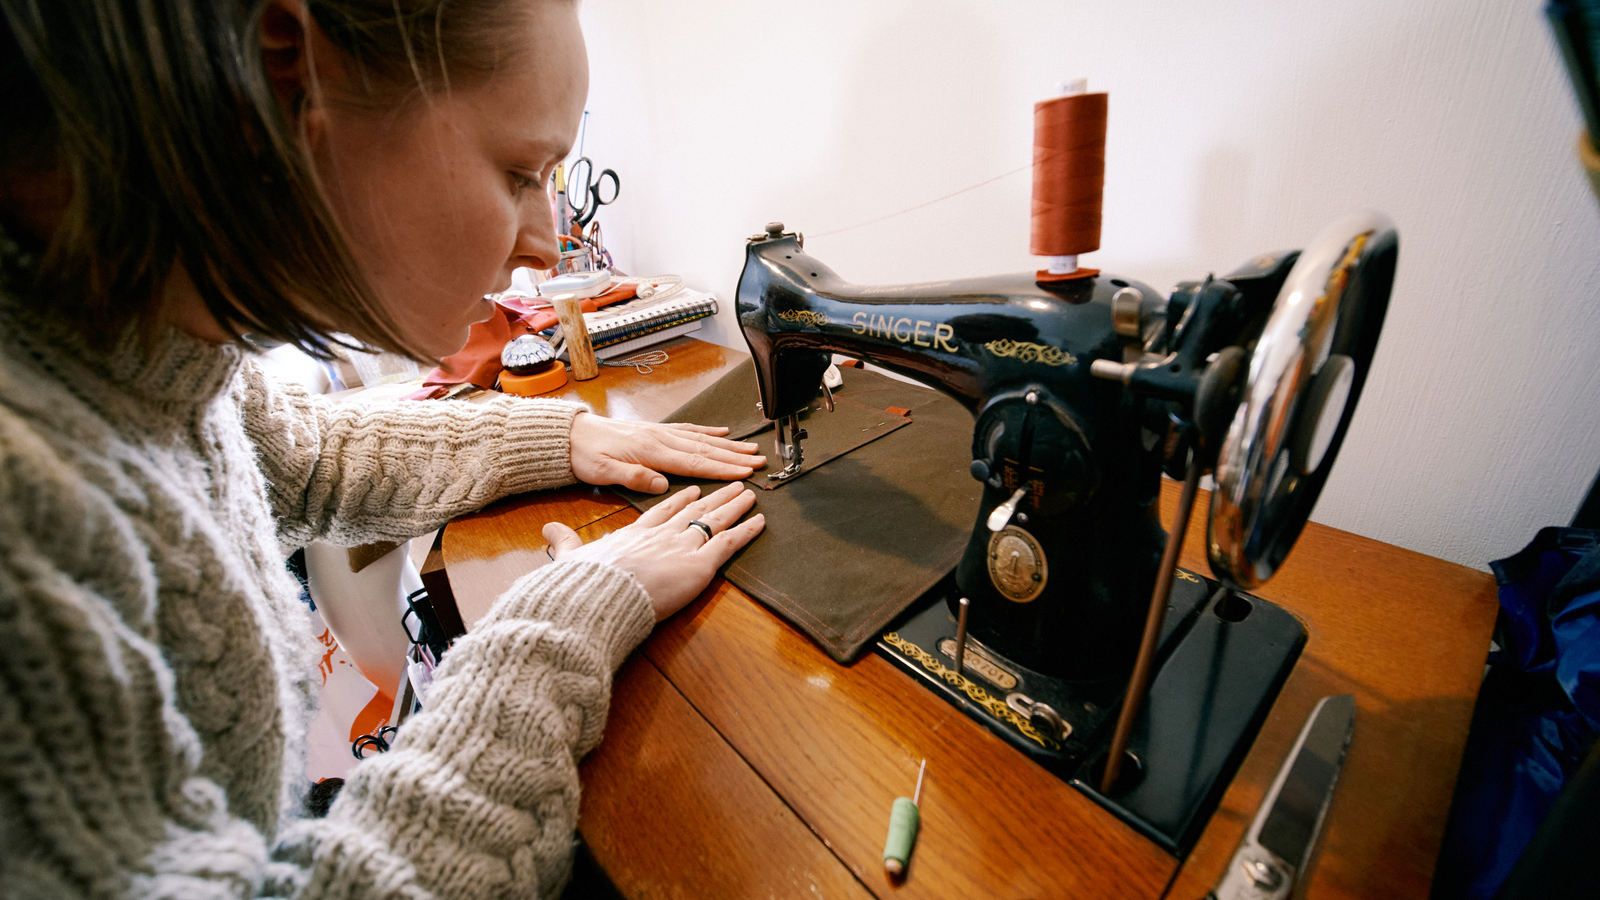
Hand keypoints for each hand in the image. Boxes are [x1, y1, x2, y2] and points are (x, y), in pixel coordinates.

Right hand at [543, 483, 764, 620]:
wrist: (602, 594)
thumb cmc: (586, 581)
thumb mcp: (571, 556)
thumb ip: (564, 541)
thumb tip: (547, 530)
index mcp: (635, 532)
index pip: (662, 511)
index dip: (679, 500)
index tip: (691, 491)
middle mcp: (663, 534)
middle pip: (695, 510)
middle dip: (715, 497)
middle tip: (731, 485)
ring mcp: (684, 546)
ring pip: (716, 520)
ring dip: (735, 506)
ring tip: (750, 494)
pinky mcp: (700, 564)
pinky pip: (730, 543)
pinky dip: (747, 531)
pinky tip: (760, 521)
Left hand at [569, 412, 766, 492]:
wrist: (569, 435)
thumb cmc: (585, 455)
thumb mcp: (603, 472)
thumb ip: (635, 477)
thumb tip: (662, 484)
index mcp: (651, 451)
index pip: (695, 463)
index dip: (722, 469)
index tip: (746, 473)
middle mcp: (660, 438)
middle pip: (705, 449)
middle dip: (735, 456)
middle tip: (760, 461)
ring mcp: (660, 432)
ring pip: (701, 439)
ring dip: (728, 445)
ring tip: (750, 449)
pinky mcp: (655, 431)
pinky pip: (688, 430)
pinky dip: (708, 431)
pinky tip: (722, 433)